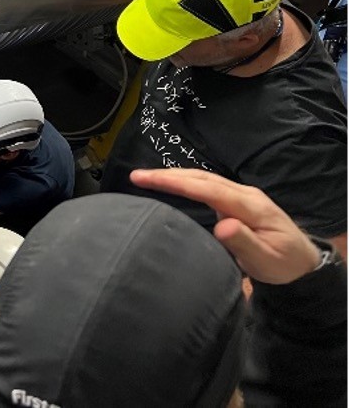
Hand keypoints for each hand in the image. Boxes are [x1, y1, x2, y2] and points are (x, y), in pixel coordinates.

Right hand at [130, 169, 321, 283]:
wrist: (303, 264)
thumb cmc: (284, 265)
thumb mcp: (266, 261)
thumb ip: (245, 242)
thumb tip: (222, 225)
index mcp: (250, 206)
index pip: (208, 188)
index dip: (176, 182)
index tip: (147, 179)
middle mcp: (244, 194)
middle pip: (202, 178)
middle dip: (168, 174)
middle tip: (136, 175)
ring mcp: (240, 196)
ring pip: (203, 179)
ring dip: (174, 176)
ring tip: (145, 177)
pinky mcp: (235, 201)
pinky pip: (206, 186)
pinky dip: (184, 182)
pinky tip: (170, 184)